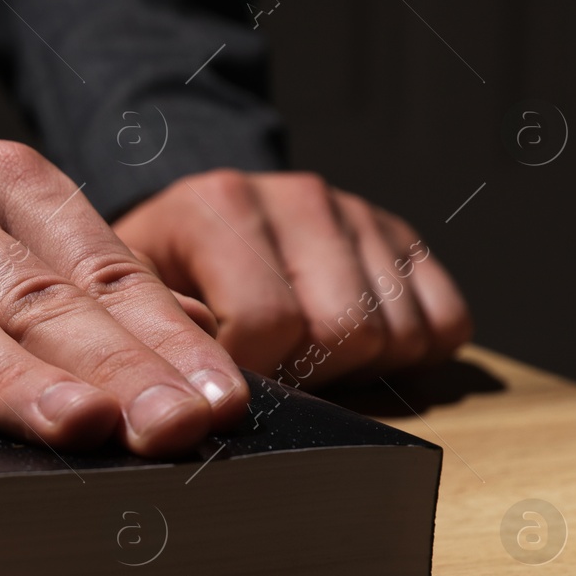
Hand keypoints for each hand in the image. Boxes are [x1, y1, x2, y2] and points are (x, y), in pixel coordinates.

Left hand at [113, 170, 471, 385]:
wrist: (194, 221)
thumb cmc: (159, 275)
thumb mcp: (127, 297)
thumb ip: (154, 326)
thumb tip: (202, 365)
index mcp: (219, 205)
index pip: (270, 321)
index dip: (251, 373)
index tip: (223, 380)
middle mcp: (298, 196)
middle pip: (345, 332)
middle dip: (308, 373)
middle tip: (272, 368)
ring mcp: (357, 212)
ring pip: (400, 334)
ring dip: (357, 368)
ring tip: (304, 355)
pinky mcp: (402, 236)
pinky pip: (447, 323)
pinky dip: (413, 352)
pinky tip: (356, 348)